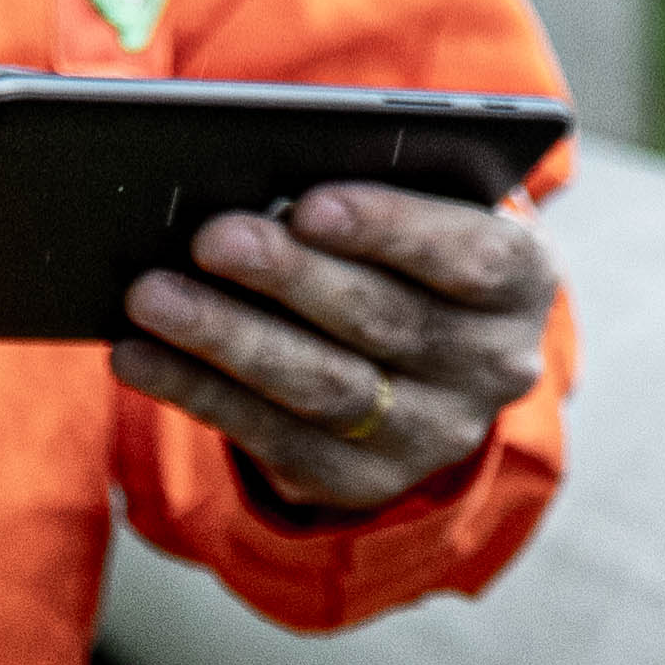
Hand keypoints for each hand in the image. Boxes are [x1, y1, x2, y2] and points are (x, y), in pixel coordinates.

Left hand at [118, 186, 557, 517]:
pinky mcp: (361, 480)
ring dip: (228, 338)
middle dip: (288, 278)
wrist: (436, 354)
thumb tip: (265, 183)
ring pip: (321, 386)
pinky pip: (271, 439)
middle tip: (211, 236)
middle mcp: (494, 366)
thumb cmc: (414, 245)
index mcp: (524, 279)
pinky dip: (197, 392)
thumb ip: (378, 189)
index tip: (311, 202)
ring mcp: (431, 433)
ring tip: (151, 295)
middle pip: (381, 321)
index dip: (390, 230)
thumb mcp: (429, 207)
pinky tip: (140, 355)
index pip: (469, 257)